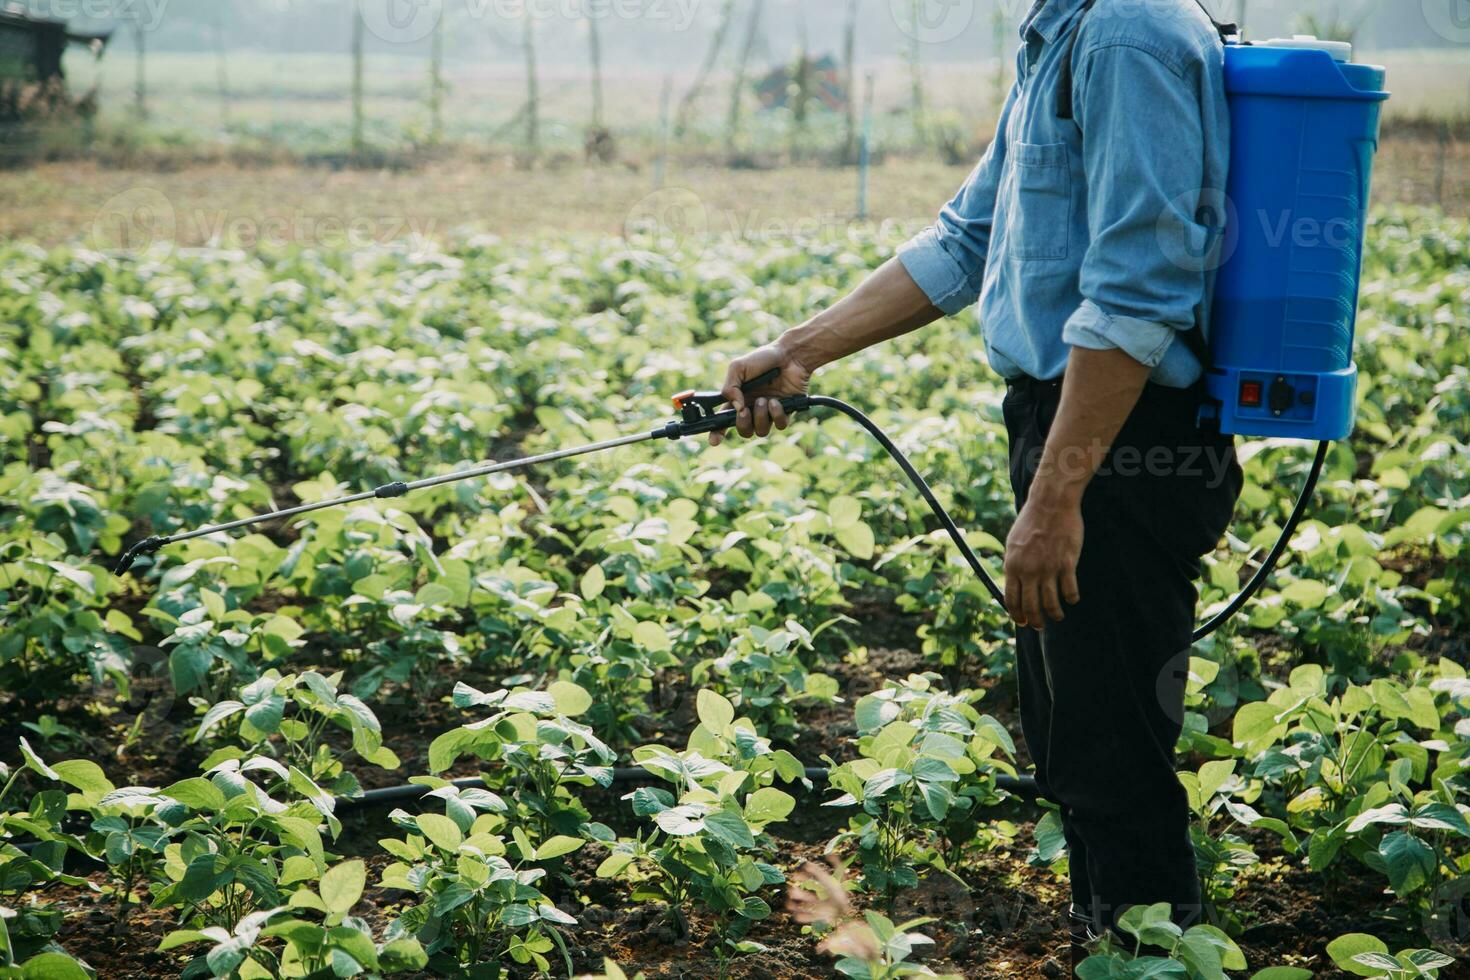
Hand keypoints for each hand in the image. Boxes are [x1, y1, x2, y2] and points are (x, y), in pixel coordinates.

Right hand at [708, 339, 812, 445]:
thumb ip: (730, 387)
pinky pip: (780, 425)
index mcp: (737, 399)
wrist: (790, 355)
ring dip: (760, 417)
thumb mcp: (738, 367)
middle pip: (744, 431)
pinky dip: (776, 414)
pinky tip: (776, 400)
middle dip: (742, 424)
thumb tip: (736, 408)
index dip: (718, 433)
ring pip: (761, 431)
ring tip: (764, 399)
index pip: (724, 421)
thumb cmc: (763, 358)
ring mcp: (769, 412)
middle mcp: (752, 408)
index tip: (714, 440)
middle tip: (745, 410)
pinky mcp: (786, 412)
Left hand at [1003, 495, 1083, 627]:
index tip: (1022, 621)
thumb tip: (1012, 584)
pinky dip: (1071, 598)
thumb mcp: (1013, 543)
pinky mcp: (1067, 563)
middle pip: (1030, 606)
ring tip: (1058, 616)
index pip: (1011, 599)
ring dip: (1054, 614)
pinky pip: (1070, 590)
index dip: (1016, 615)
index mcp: (1012, 566)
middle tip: (1039, 626)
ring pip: (1051, 603)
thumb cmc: (1031, 521)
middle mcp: (1028, 571)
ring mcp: (1048, 568)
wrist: (1050, 503)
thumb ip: (1013, 564)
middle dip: (1034, 621)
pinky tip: (1072, 599)